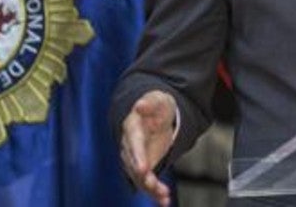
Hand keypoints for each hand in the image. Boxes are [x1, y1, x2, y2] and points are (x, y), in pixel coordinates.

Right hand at [119, 90, 176, 205]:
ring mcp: (137, 158)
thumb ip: (149, 103)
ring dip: (151, 188)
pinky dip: (155, 193)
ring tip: (163, 196)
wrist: (155, 114)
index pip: (134, 144)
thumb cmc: (156, 106)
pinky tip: (164, 202)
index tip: (143, 169)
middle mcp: (131, 147)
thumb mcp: (156, 100)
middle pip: (134, 164)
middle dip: (143, 177)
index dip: (138, 157)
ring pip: (140, 177)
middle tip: (153, 185)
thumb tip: (140, 105)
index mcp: (132, 129)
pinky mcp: (145, 167)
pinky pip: (148, 182)